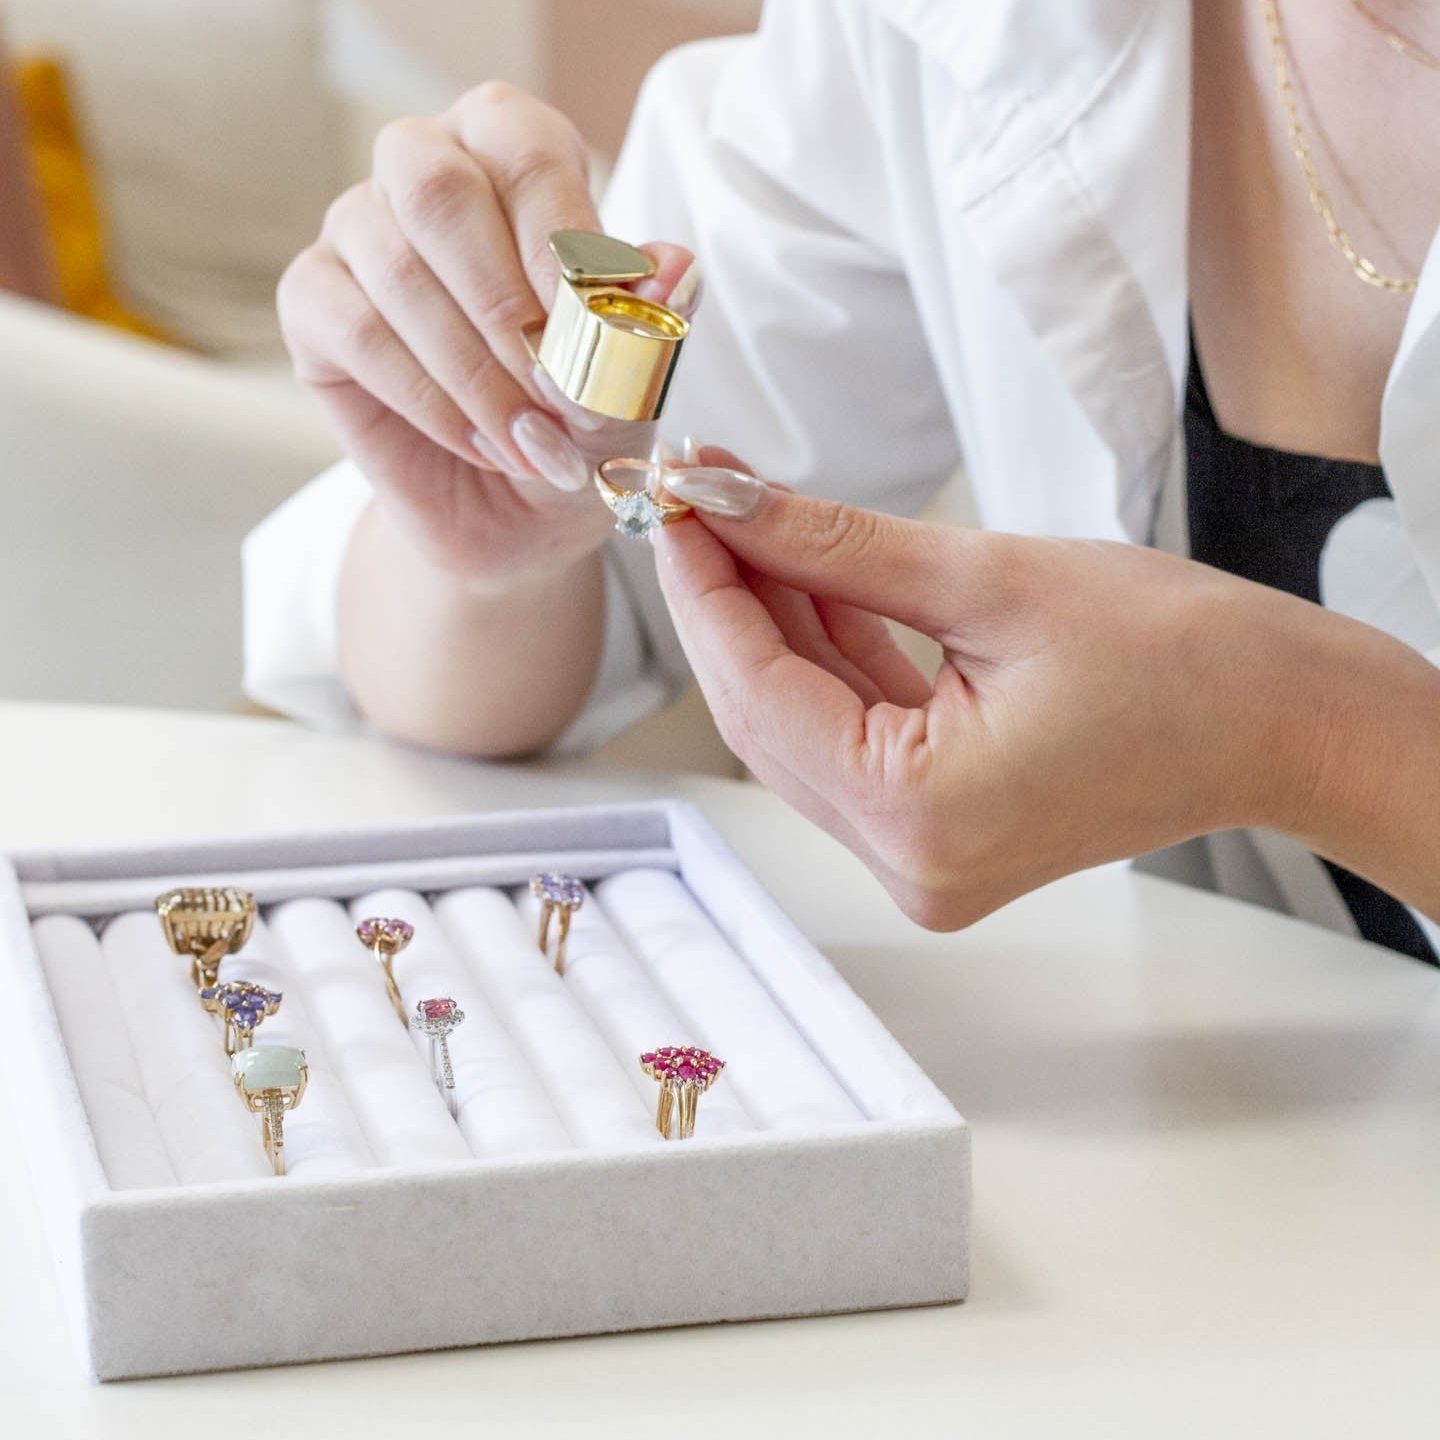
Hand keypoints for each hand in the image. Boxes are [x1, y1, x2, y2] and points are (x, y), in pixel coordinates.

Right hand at [277, 82, 697, 591]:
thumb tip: (674, 269)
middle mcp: (426, 171)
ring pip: (395, 268)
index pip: (525, 149)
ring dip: (475, 371)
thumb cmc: (578, 423)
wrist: (522, 514)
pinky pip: (356, 331)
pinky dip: (429, 399)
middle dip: (502, 302)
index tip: (588, 325)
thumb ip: (649, 323)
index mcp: (514, 156)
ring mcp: (358, 231)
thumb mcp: (630, 384)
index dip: (557, 235)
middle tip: (552, 388)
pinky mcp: (312, 302)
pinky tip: (482, 443)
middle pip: (435, 185)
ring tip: (531, 442)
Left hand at [655, 453, 1365, 928]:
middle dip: (728, 603)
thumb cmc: (1179, 653)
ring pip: (804, 728)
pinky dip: (827, 661)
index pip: (759, 694)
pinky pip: (853, 742)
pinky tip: (802, 579)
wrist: (1281, 719)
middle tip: (699, 497)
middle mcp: (907, 863)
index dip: (704, 589)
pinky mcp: (940, 836)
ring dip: (773, 625)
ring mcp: (922, 860)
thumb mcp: (988, 579)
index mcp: (919, 816)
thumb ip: (836, 547)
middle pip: (768, 719)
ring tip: (745, 521)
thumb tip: (727, 500)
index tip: (674, 500)